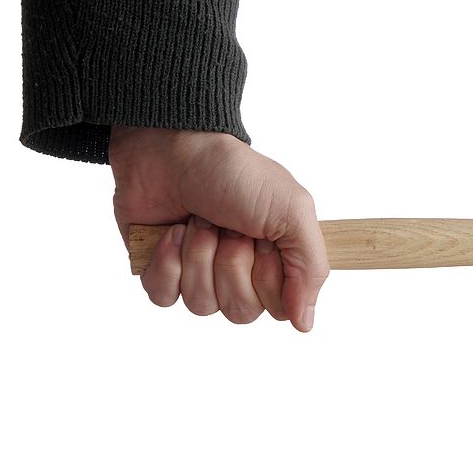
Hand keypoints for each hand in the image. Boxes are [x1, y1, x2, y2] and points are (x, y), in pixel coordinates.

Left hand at [109, 127, 328, 331]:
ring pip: (202, 306)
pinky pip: (164, 297)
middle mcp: (240, 273)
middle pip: (240, 312)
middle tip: (228, 226)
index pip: (277, 308)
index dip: (267, 277)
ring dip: (198, 256)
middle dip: (230, 263)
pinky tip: (171, 232)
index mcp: (276, 261)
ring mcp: (200, 274)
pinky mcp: (162, 271)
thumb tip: (306, 323)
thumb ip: (311, 269)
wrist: (174, 148)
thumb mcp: (292, 211)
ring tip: (198, 221)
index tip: (261, 238)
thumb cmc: (236, 173)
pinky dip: (166, 262)